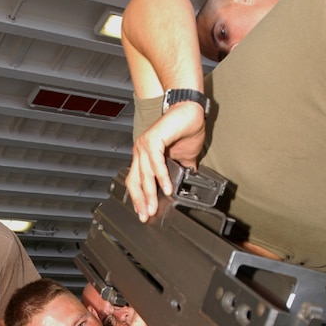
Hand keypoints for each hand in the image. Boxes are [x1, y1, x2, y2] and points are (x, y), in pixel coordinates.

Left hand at [126, 102, 205, 221]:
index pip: (135, 181)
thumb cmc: (185, 129)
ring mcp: (145, 144)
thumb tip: (183, 188)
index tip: (143, 212)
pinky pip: (156, 162)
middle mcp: (141, 150)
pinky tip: (167, 188)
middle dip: (140, 201)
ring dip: (149, 194)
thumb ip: (179, 173)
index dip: (138, 198)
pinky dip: (162, 177)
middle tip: (146, 216)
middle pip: (135, 181)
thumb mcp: (183, 159)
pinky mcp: (153, 138)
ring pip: (144, 174)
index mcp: (144, 156)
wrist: (191, 110)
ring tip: (154, 207)